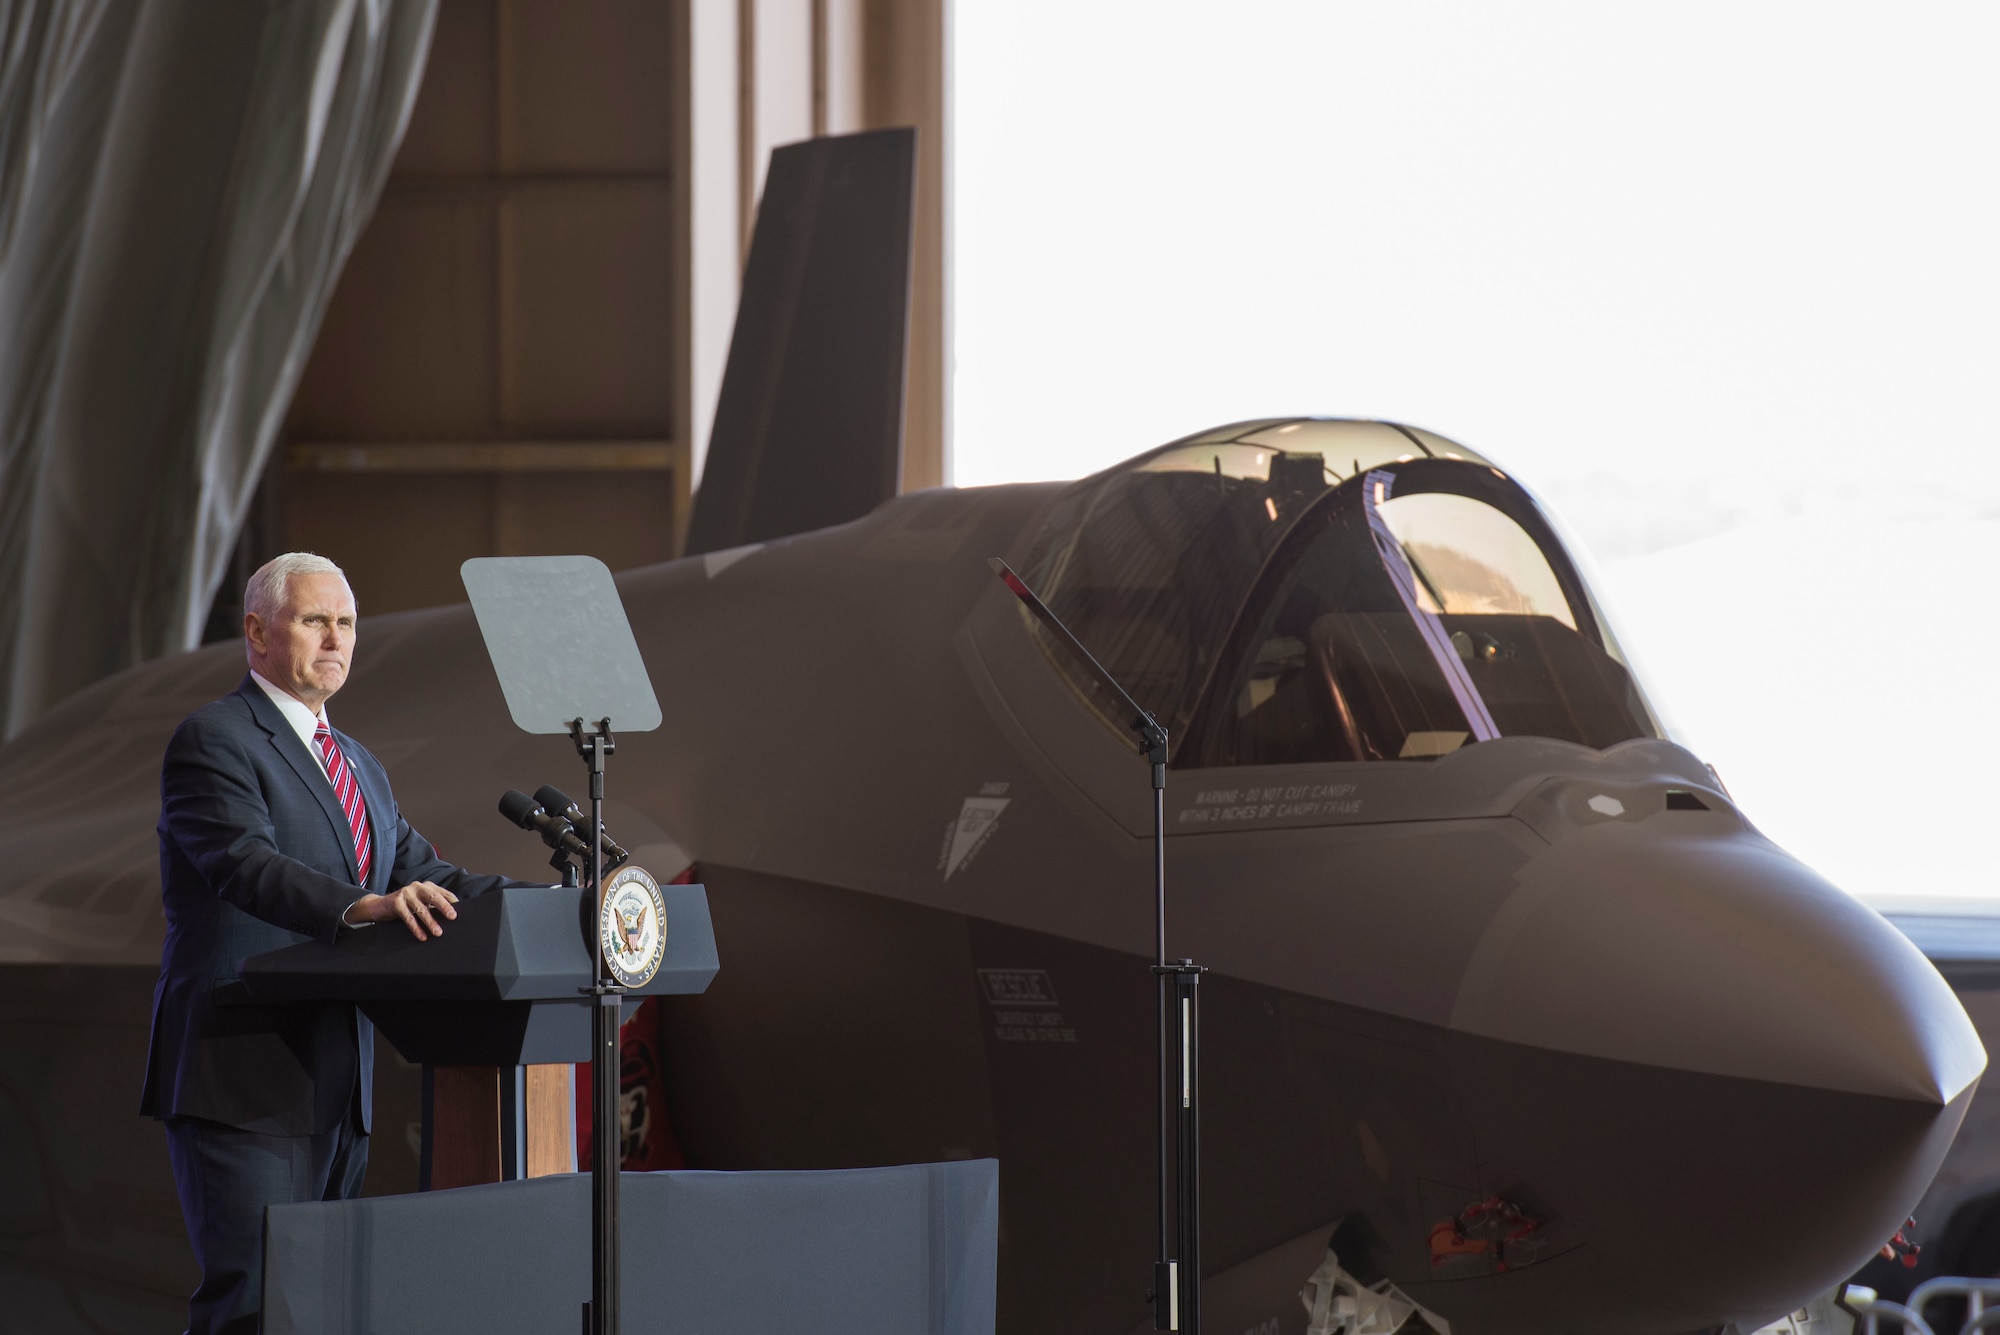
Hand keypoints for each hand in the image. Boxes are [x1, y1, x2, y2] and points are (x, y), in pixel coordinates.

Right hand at [344, 881, 458, 940]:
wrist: (379, 906)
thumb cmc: (405, 906)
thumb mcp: (420, 903)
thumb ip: (433, 906)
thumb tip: (451, 916)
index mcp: (427, 886)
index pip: (443, 893)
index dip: (452, 902)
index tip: (462, 911)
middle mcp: (417, 887)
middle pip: (434, 897)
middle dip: (444, 907)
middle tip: (452, 917)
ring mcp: (406, 893)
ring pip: (421, 909)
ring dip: (430, 922)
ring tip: (438, 933)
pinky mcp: (396, 902)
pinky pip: (409, 917)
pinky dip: (416, 928)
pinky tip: (422, 936)